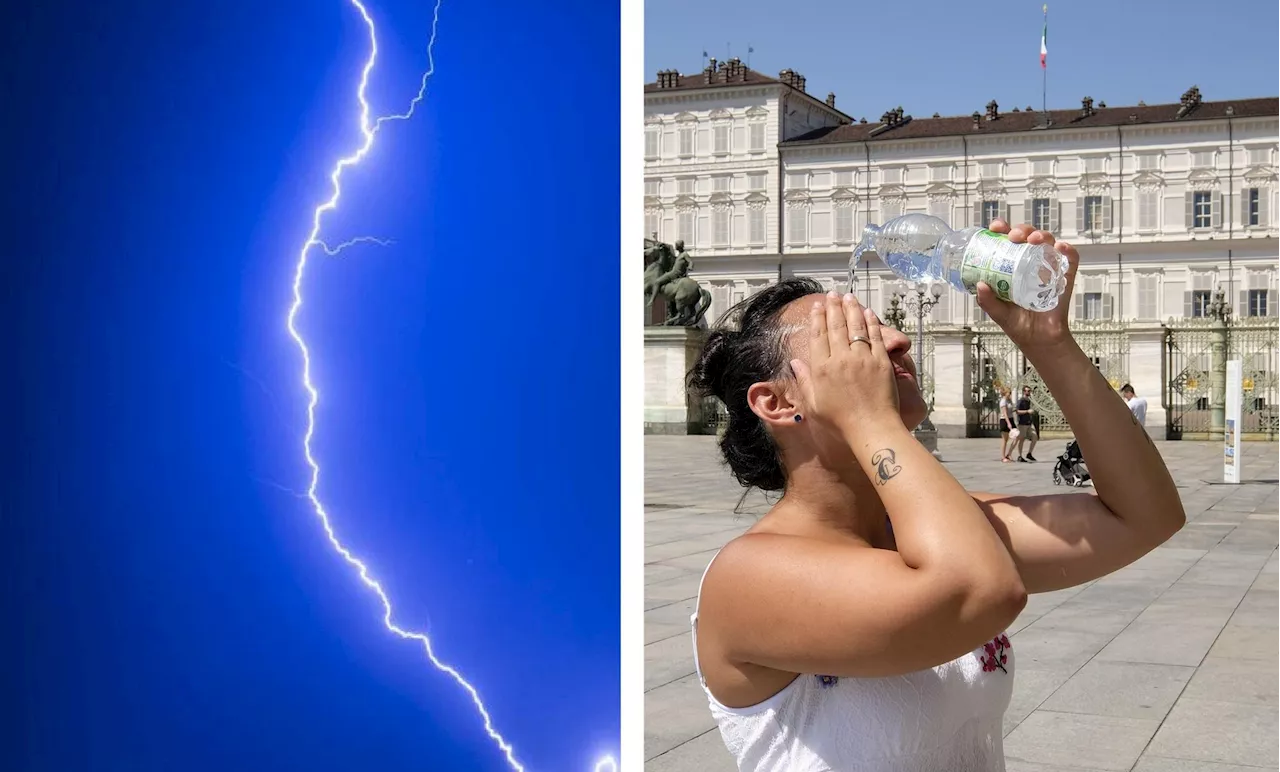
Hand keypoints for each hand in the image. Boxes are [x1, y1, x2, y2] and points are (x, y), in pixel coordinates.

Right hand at [790, 292, 899, 443]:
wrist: (870, 428)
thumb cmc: (840, 422)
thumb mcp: (813, 405)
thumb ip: (804, 381)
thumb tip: (795, 363)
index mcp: (821, 369)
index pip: (818, 336)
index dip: (818, 318)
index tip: (819, 306)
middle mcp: (840, 359)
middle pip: (836, 326)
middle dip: (834, 307)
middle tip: (833, 294)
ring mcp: (862, 359)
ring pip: (856, 326)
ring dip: (852, 309)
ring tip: (849, 296)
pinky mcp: (881, 362)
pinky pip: (875, 336)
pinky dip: (871, 322)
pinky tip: (868, 313)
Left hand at [977, 220, 1080, 358]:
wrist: (1039, 340)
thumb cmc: (1019, 324)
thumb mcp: (998, 313)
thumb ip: (988, 301)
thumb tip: (980, 285)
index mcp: (1012, 266)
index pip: (1007, 242)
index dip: (1002, 230)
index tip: (996, 228)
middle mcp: (1030, 263)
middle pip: (1028, 237)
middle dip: (1021, 230)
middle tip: (1014, 237)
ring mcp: (1048, 269)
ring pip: (1048, 242)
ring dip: (1042, 235)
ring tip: (1035, 240)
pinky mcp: (1065, 278)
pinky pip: (1070, 260)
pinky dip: (1068, 251)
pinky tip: (1062, 247)